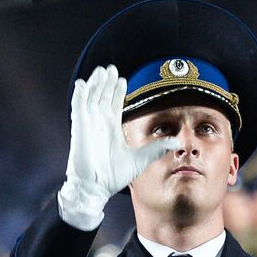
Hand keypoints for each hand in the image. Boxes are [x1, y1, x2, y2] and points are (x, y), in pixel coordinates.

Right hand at [57, 65, 181, 228]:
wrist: (97, 187)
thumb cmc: (115, 176)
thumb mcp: (141, 158)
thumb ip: (157, 148)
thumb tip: (177, 142)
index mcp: (112, 129)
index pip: (114, 104)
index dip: (117, 91)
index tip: (123, 79)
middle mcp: (100, 124)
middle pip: (103, 97)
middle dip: (107, 83)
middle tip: (111, 69)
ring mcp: (89, 125)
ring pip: (91, 98)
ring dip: (95, 84)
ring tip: (102, 71)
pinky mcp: (80, 129)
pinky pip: (78, 108)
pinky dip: (80, 96)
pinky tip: (83, 84)